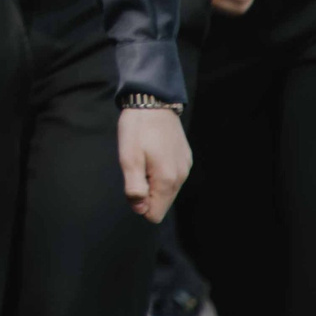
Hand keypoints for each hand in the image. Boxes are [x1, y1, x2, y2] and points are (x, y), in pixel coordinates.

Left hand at [118, 107, 191, 222]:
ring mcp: (185, 167)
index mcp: (167, 180)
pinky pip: (173, 176)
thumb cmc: (138, 129)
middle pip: (162, 203)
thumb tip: (140, 209)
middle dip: (147, 193)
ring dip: (154, 181)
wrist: (154, 100)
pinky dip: (162, 171)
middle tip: (137, 168)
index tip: (133, 182)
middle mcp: (181, 177)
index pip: (155, 214)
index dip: (140, 204)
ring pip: (168, 190)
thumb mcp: (129, 158)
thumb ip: (134, 188)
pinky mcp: (186, 158)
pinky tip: (154, 153)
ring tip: (145, 158)